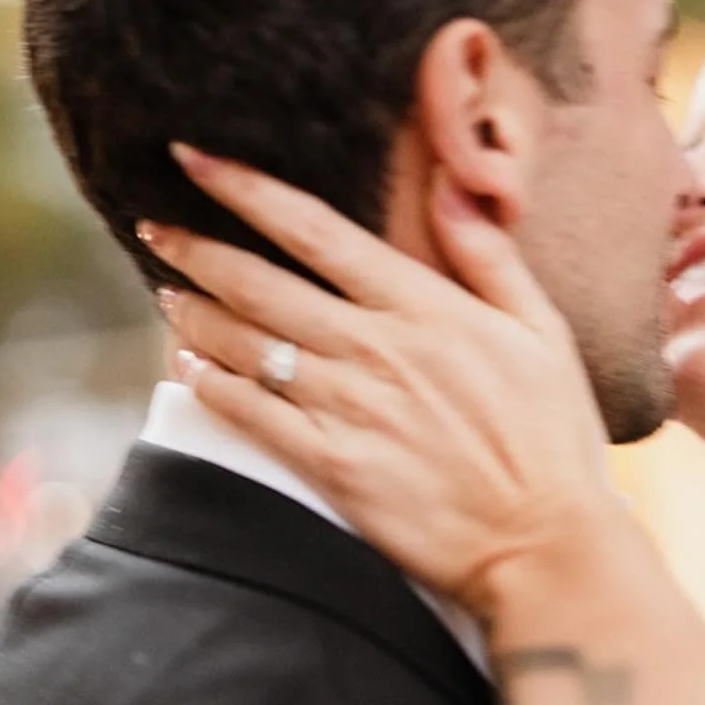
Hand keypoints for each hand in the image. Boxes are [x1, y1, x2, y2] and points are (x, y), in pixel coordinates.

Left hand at [138, 144, 627, 620]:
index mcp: (424, 306)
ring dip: (194, 314)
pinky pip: (250, 415)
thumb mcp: (542, 331)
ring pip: (245, 345)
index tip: (195, 158)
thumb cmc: (551, 437)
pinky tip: (189, 368)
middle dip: (196, 247)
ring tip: (168, 294)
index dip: (246, 189)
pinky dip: (211, 386)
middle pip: (259, 283)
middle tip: (154, 226)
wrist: (547, 546)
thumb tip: (450, 184)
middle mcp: (375, 349)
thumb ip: (488, 255)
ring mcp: (348, 409)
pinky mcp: (331, 467)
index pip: (314, 229)